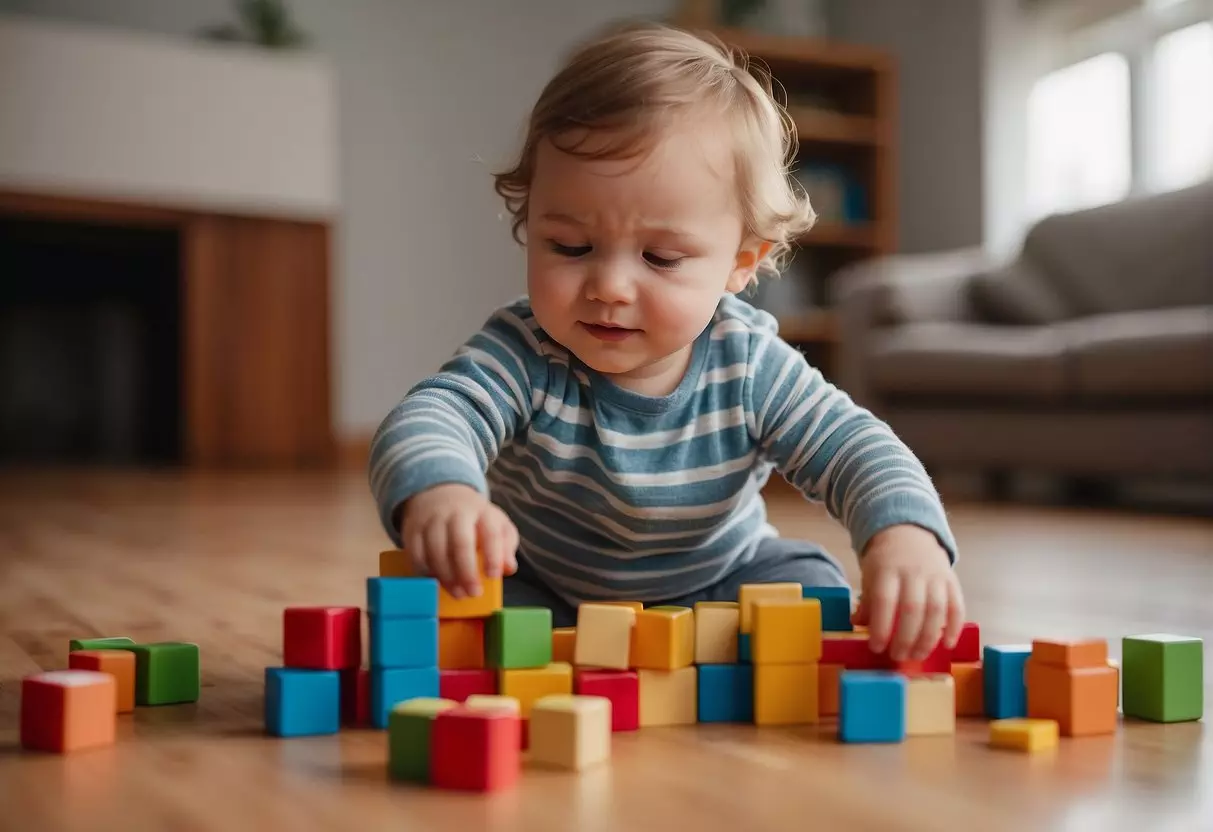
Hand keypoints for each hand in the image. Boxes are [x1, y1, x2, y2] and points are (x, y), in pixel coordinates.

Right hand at [400, 484, 518, 597]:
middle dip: (466, 572)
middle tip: (473, 593)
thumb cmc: (475, 518)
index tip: (493, 576)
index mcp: (482, 512)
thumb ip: (506, 546)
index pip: (490, 533)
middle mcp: (456, 513)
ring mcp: (432, 520)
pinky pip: (415, 554)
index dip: (493, 556)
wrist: (440, 495)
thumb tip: (509, 568)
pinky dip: (425, 572)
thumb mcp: (497, 524)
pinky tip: (436, 582)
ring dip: (446, 577)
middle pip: (460, 542)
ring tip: (457, 592)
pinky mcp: (412, 529)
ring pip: (436, 550)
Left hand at [852, 524, 964, 660]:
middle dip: (905, 638)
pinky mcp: (952, 581)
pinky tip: (946, 644)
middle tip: (898, 656)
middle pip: (912, 608)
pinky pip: (957, 606)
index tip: (876, 647)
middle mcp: (913, 572)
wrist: (909, 534)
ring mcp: (935, 576)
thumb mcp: (869, 575)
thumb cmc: (886, 562)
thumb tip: (858, 624)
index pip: (884, 600)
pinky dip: (954, 627)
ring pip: (936, 610)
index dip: (880, 626)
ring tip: (918, 655)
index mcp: (887, 569)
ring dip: (928, 638)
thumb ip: (867, 601)